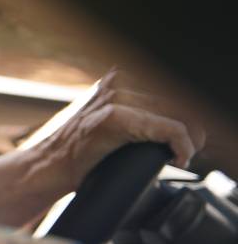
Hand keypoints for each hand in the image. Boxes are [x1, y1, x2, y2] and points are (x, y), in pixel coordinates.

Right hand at [23, 69, 205, 196]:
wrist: (46, 166)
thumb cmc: (79, 151)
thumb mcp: (112, 118)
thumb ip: (139, 110)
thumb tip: (179, 122)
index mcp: (120, 76)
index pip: (175, 89)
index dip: (191, 115)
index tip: (190, 138)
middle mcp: (119, 80)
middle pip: (184, 99)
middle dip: (196, 128)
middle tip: (190, 149)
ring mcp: (115, 96)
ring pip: (183, 113)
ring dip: (193, 138)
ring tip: (182, 154)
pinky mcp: (114, 118)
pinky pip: (171, 129)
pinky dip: (183, 146)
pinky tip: (178, 157)